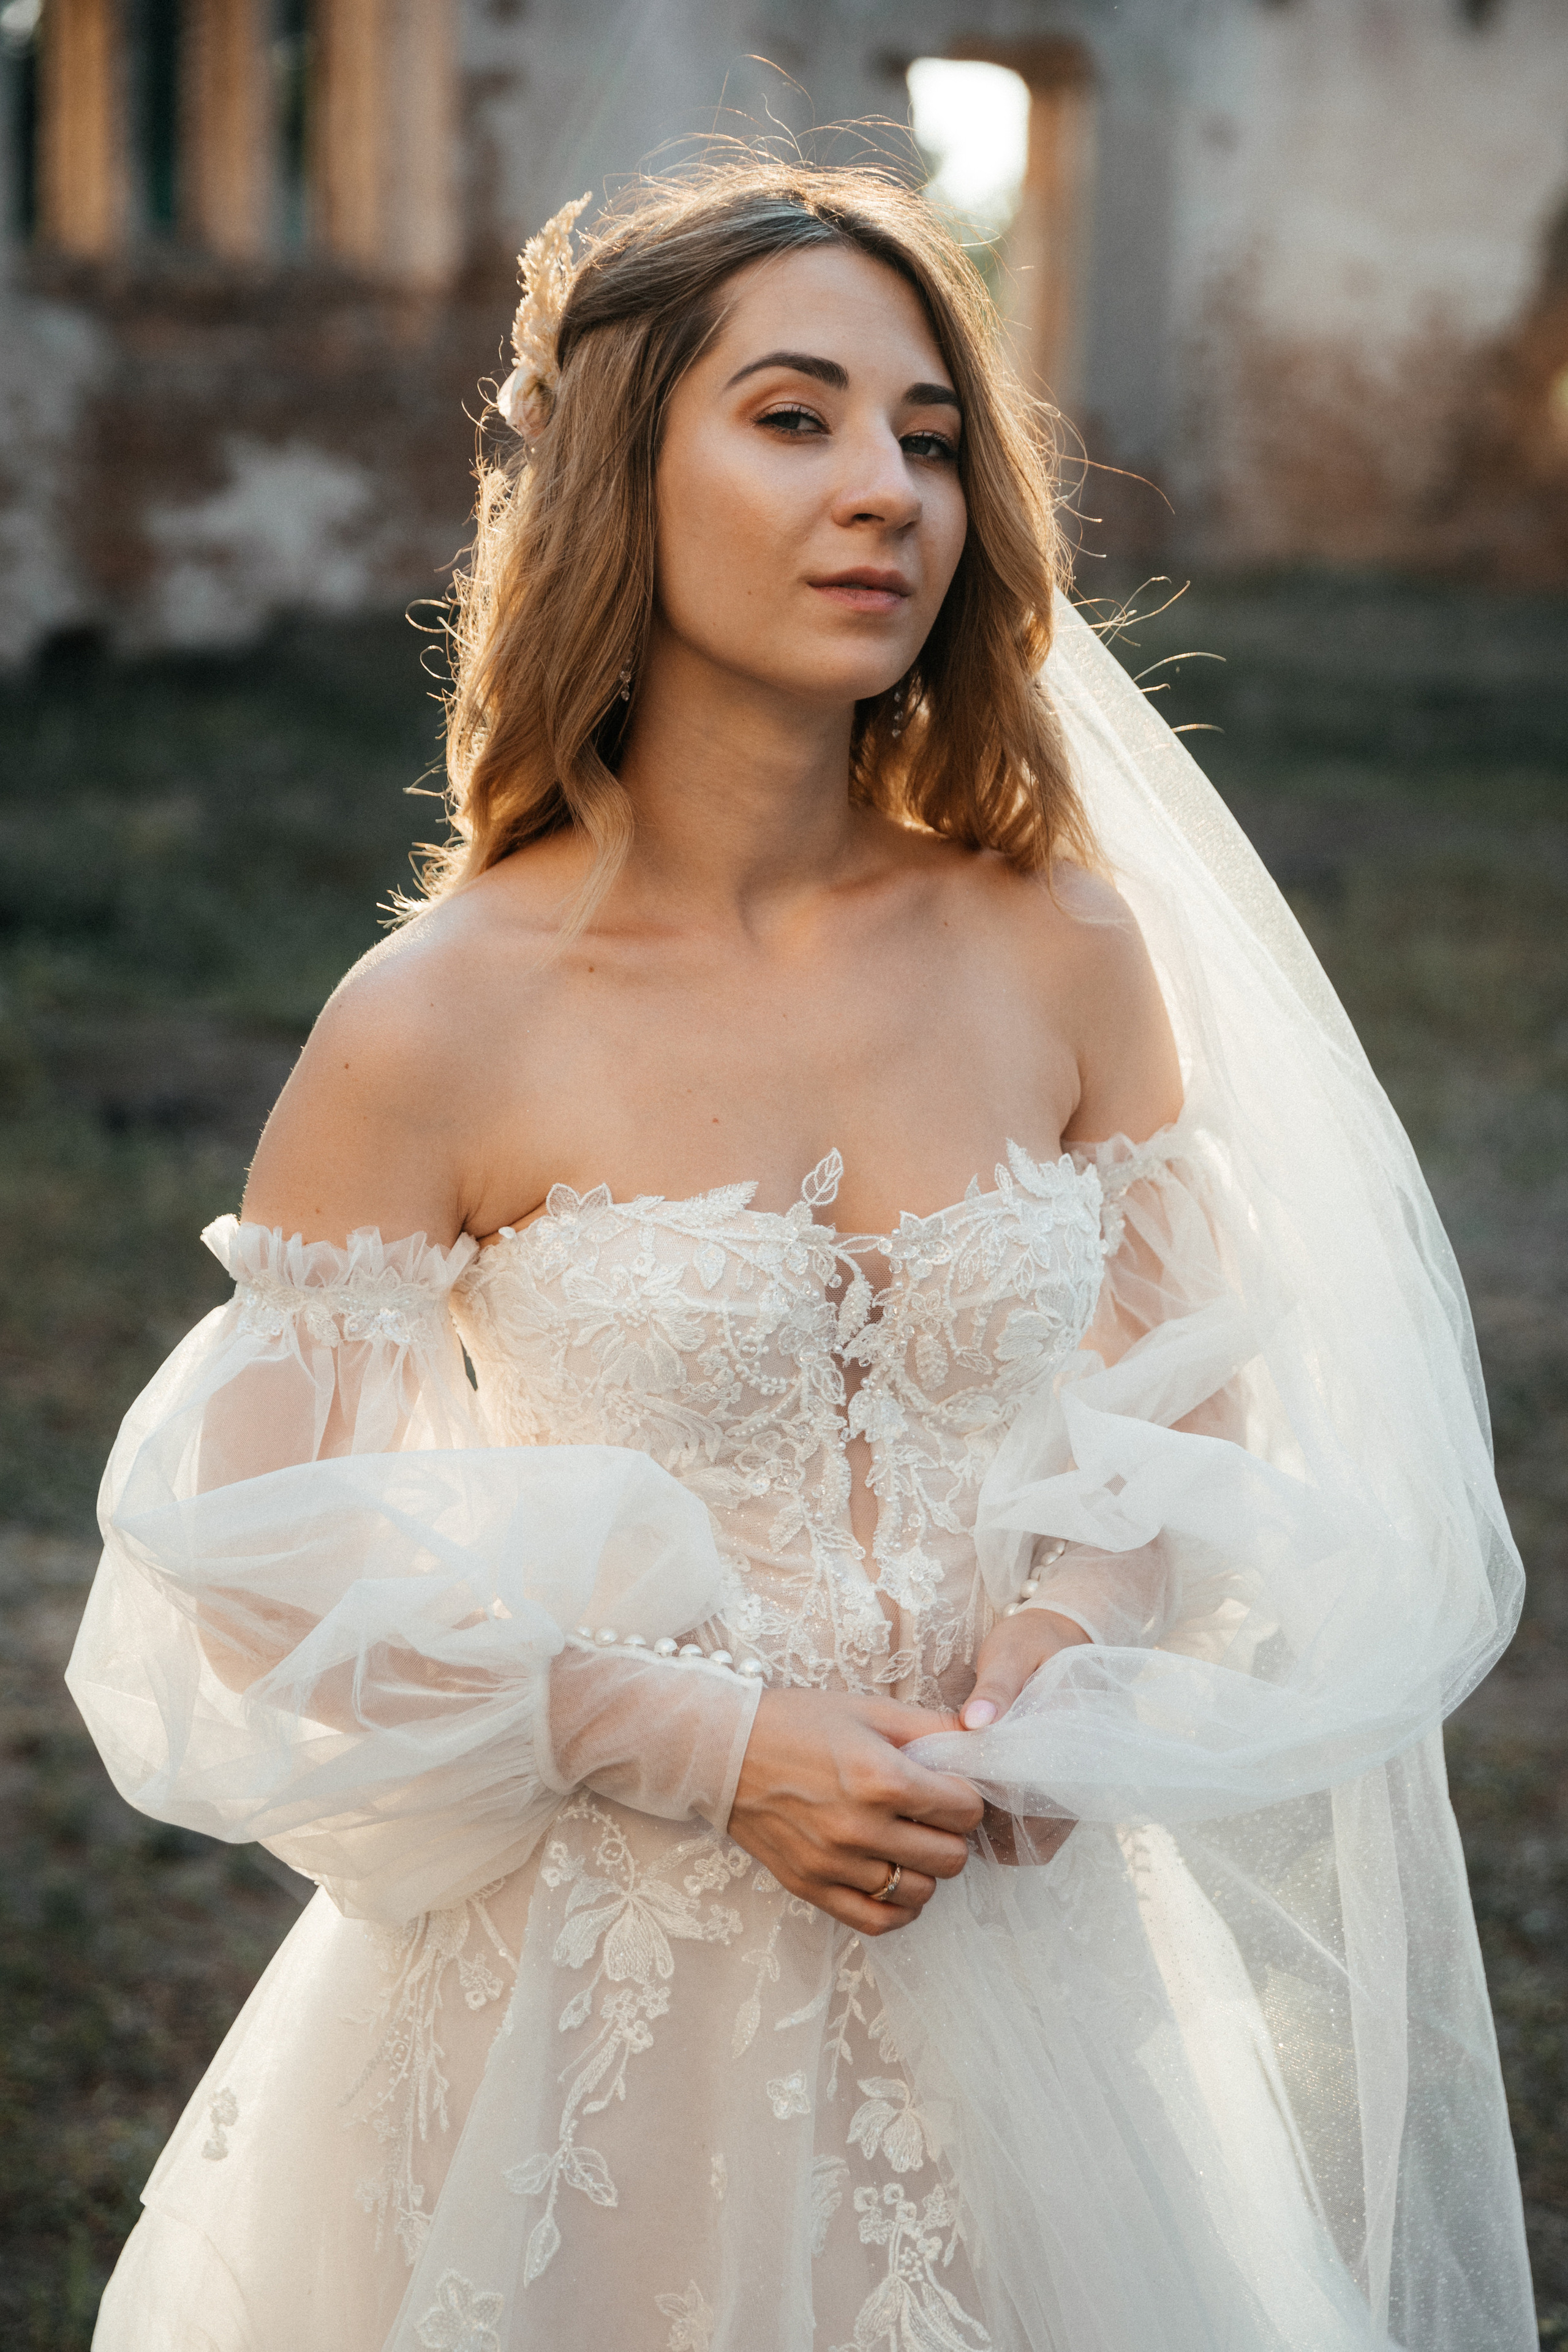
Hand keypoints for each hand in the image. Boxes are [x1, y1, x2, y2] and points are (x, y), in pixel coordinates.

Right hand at [728, 1689, 984, 1936]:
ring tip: (908, 1843)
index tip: (951, 1787)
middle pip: (951, 1858)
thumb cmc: (796, 1722)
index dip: (967, 1796)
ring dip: (925, 1870)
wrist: (723, 1749)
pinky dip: (897, 1908)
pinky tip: (893, 1879)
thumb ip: (929, 1727)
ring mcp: (834, 1864)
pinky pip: (877, 1921)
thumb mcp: (868, 1710)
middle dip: (952, 1835)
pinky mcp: (810, 1887)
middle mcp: (860, 1828)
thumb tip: (978, 1743)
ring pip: (920, 1894)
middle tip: (933, 1815)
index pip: (964, 1810)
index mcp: (880, 1778)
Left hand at [960, 1608, 1092, 1867]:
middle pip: (1039, 1823)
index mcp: (1074, 1731)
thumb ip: (995, 1686)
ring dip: (1003, 1836)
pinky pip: (1044, 1836)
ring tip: (962, 1814)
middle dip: (994, 1824)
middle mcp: (1084, 1767)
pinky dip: (1014, 1837)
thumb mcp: (1011, 1651)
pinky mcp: (1068, 1793)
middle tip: (951, 1807)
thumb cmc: (1033, 1643)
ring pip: (1041, 1838)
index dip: (994, 1796)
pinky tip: (981, 1820)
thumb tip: (975, 1721)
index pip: (1037, 1785)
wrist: (1064, 1639)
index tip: (958, 1787)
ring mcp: (1079, 1786)